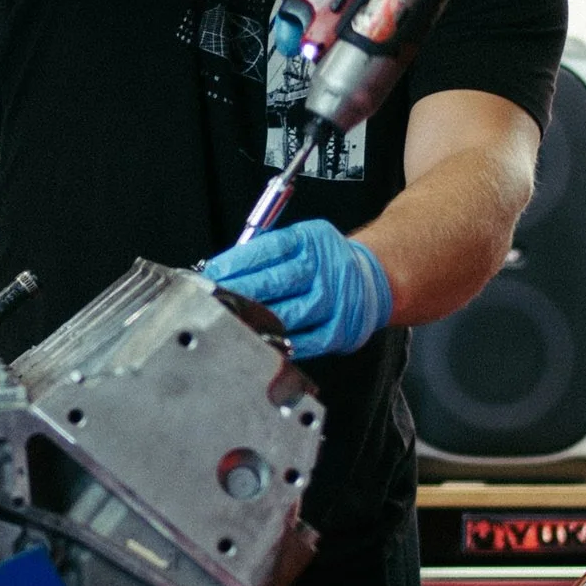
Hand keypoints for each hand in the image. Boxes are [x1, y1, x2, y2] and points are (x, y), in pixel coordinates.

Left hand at [204, 221, 393, 362]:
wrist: (374, 279)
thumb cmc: (325, 261)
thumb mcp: (301, 242)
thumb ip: (266, 255)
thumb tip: (220, 273)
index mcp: (311, 241)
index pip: (269, 249)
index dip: (237, 263)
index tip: (211, 274)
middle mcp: (325, 270)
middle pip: (275, 283)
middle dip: (238, 292)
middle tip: (211, 300)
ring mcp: (333, 303)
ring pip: (285, 316)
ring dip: (252, 320)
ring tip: (226, 322)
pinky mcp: (337, 332)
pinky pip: (302, 342)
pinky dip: (275, 343)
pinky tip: (254, 340)